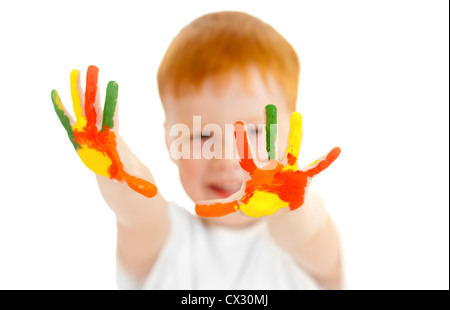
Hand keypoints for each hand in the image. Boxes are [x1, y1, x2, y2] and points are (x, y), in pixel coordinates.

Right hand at [51, 65, 156, 197]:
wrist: (120, 186)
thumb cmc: (129, 182)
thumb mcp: (131, 180)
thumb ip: (133, 180)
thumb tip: (144, 186)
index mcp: (113, 141)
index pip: (113, 118)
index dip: (113, 103)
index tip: (113, 84)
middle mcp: (101, 135)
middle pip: (96, 108)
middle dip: (92, 90)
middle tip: (91, 68)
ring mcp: (91, 135)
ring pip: (84, 111)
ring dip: (79, 93)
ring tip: (75, 72)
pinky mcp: (83, 140)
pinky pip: (71, 122)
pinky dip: (63, 110)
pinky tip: (56, 96)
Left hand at [195, 105, 339, 217]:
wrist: (282, 204)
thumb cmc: (259, 200)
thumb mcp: (240, 205)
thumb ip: (220, 207)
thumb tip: (196, 209)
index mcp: (257, 173)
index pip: (248, 158)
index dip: (243, 143)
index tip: (236, 124)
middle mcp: (272, 167)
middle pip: (270, 148)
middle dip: (270, 131)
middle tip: (268, 108)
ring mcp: (288, 171)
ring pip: (293, 150)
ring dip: (296, 135)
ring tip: (298, 117)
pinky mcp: (302, 178)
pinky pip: (316, 168)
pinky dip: (325, 160)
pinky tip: (336, 150)